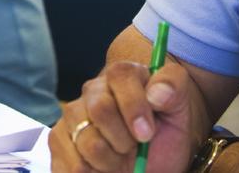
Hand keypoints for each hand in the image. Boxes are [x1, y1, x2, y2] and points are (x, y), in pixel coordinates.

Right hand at [51, 60, 198, 172]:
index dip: (134, 106)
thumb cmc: (164, 131)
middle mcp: (92, 90)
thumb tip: (156, 93)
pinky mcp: (59, 143)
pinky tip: (103, 169)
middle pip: (100, 109)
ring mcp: (72, 116)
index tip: (148, 133)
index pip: (120, 77)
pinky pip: (71, 165)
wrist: (153, 159)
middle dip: (124, 139)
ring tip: (120, 159)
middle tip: (135, 147)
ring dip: (110, 162)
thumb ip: (173, 87)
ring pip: (86, 142)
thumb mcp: (179, 108)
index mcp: (121, 75)